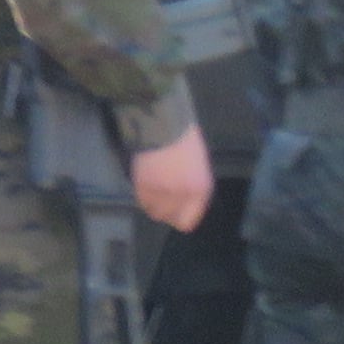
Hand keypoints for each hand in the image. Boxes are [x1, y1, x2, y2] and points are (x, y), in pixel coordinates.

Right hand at [129, 119, 215, 234]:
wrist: (164, 124)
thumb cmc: (185, 138)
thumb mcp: (197, 165)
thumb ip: (192, 185)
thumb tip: (184, 199)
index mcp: (201, 189)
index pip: (189, 219)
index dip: (181, 216)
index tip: (176, 212)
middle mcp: (184, 196)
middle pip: (170, 218)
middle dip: (166, 211)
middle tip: (162, 199)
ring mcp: (163, 193)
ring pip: (154, 211)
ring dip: (153, 203)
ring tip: (153, 189)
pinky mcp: (144, 187)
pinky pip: (142, 201)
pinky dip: (143, 196)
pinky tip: (145, 184)